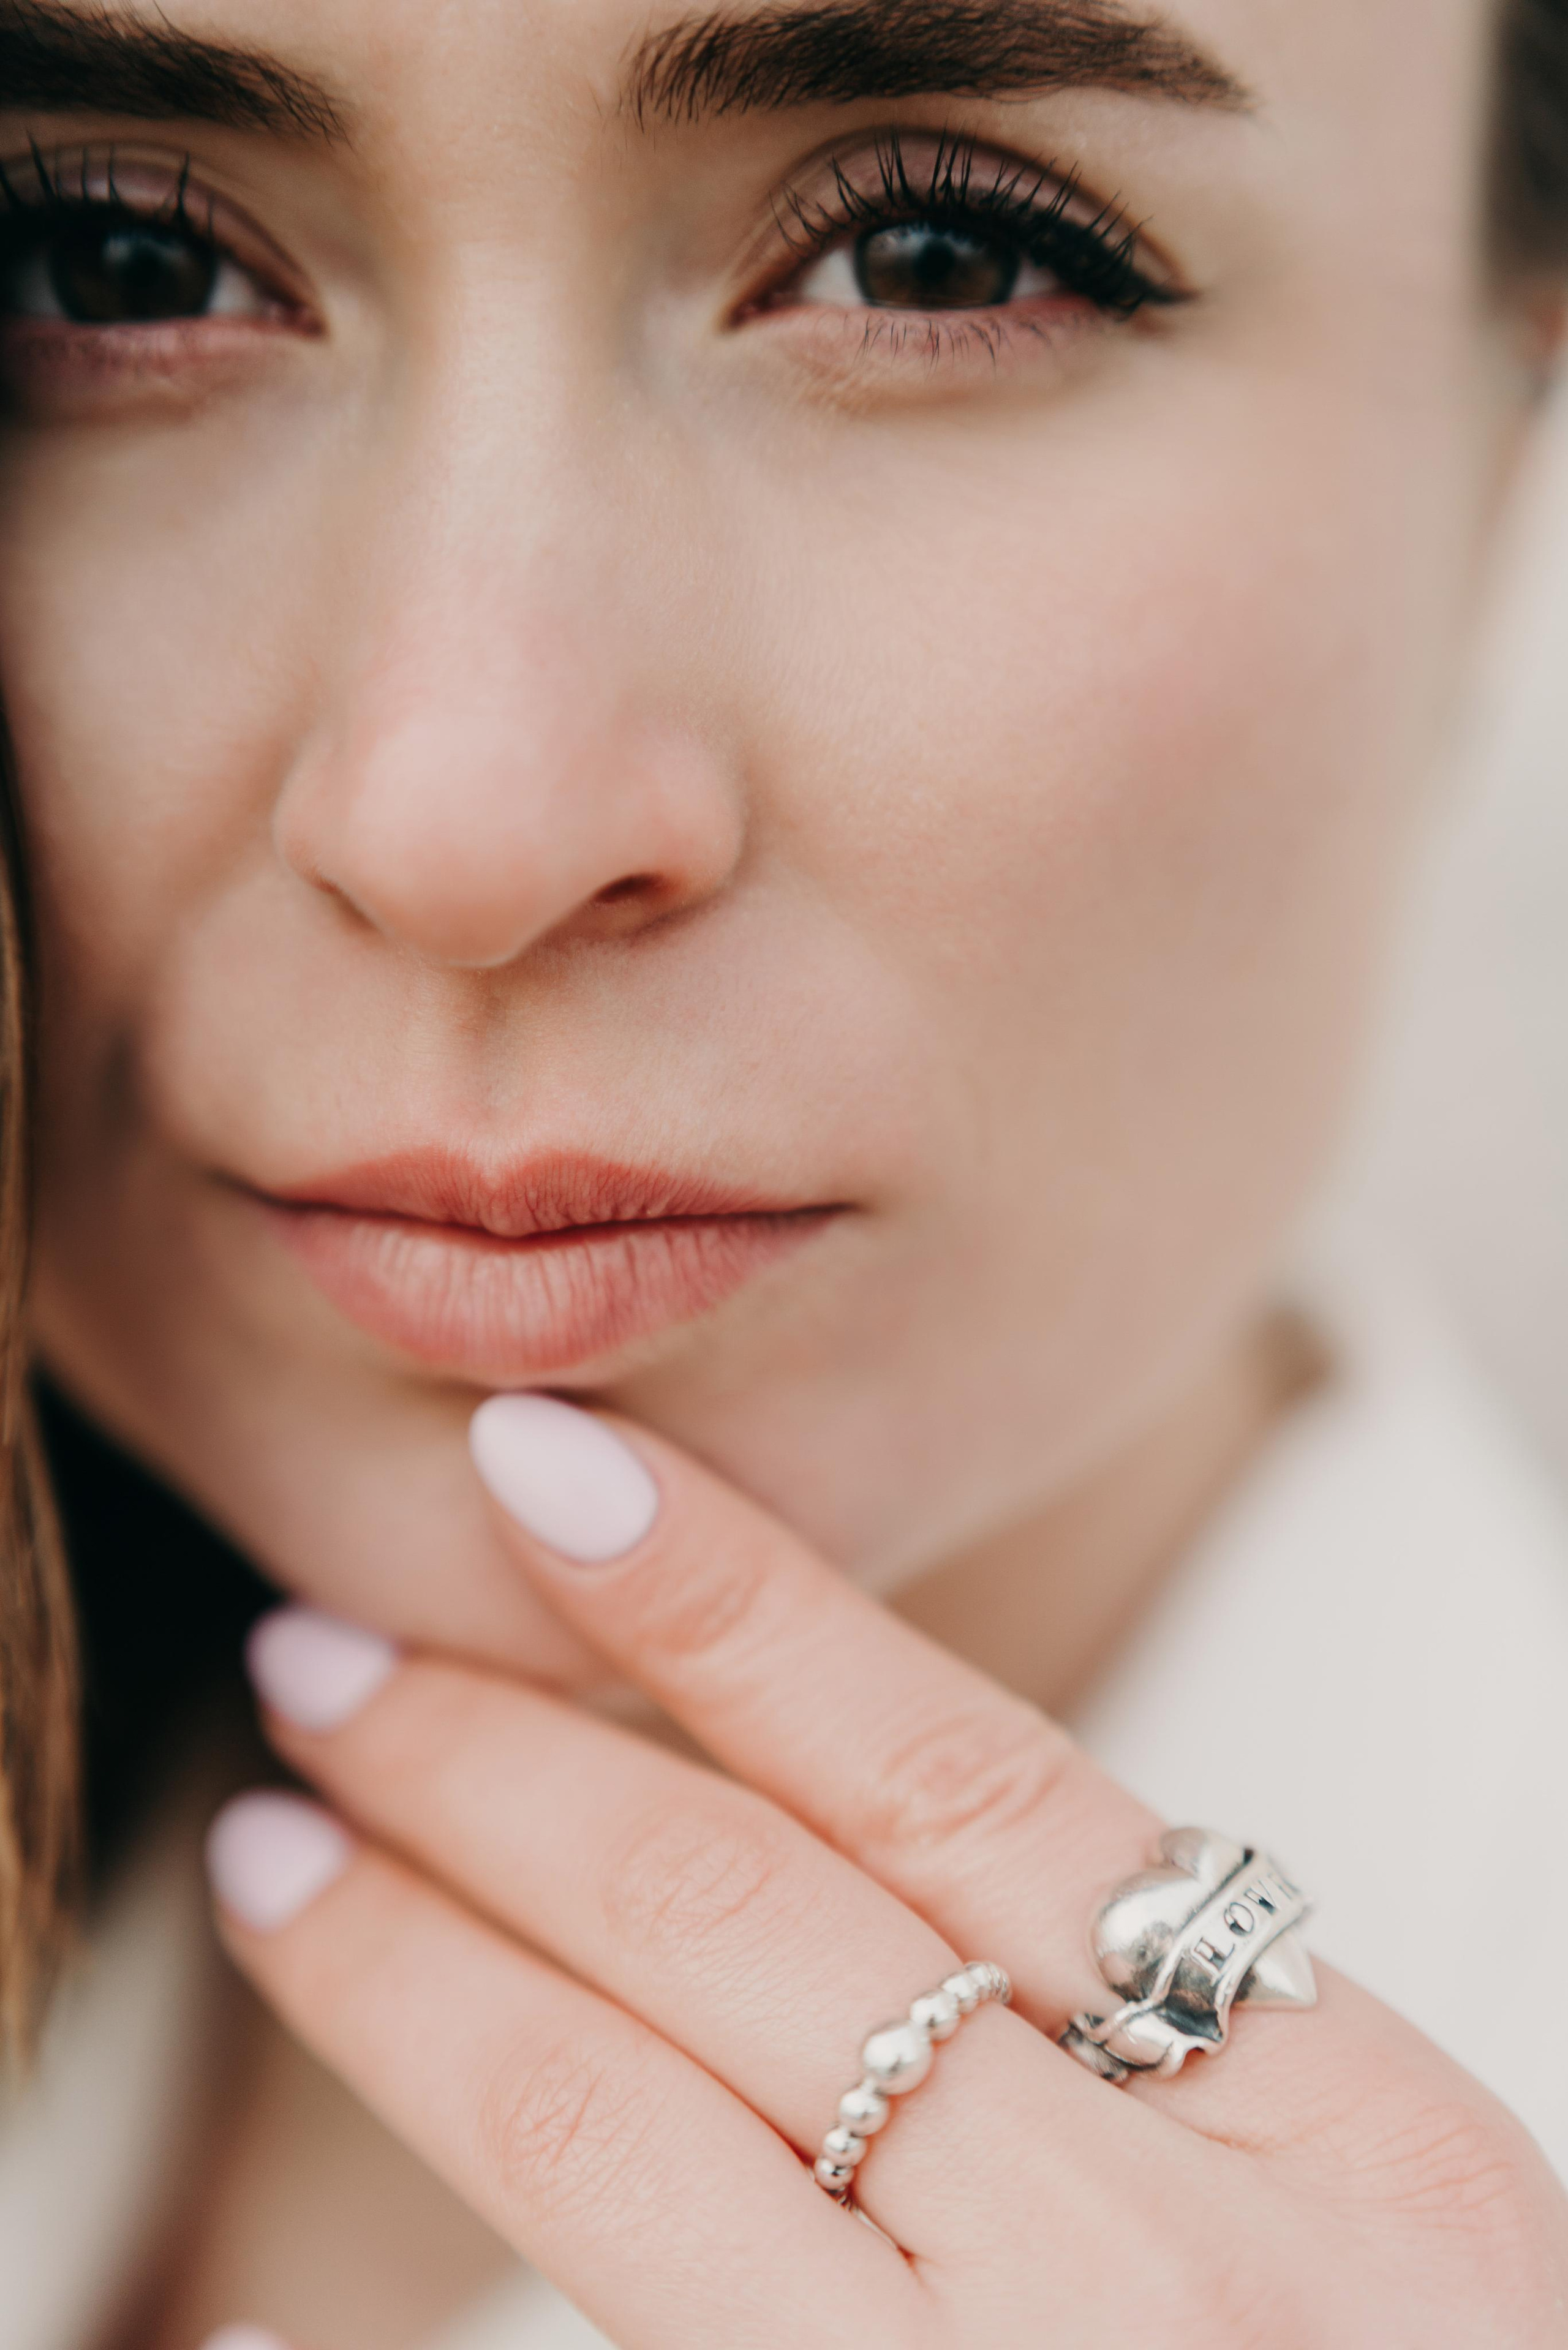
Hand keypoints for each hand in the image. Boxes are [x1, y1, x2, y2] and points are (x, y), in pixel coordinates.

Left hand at [209, 1398, 1567, 2347]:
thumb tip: (818, 1812)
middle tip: (326, 1657)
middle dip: (494, 1760)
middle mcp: (1166, 2273)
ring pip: (620, 2129)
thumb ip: (1139, 2024)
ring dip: (409, 1965)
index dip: (728, 1597)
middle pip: (745, 1919)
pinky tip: (234, 2313)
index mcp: (1339, 2126)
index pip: (964, 1777)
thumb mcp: (1358, 2198)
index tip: (535, 1472)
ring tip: (273, 1851)